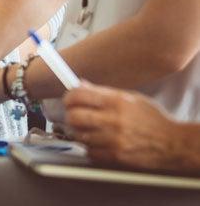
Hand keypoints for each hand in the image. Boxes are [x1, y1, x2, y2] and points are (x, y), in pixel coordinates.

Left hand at [64, 83, 179, 170]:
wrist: (173, 144)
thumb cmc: (153, 119)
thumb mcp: (131, 98)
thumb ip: (103, 92)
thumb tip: (81, 85)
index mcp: (116, 101)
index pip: (78, 95)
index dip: (69, 97)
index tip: (68, 99)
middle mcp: (113, 120)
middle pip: (73, 116)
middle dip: (70, 115)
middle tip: (73, 114)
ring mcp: (114, 140)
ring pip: (79, 136)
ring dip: (79, 132)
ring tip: (88, 129)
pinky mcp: (116, 156)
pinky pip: (90, 152)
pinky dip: (89, 148)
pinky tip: (97, 142)